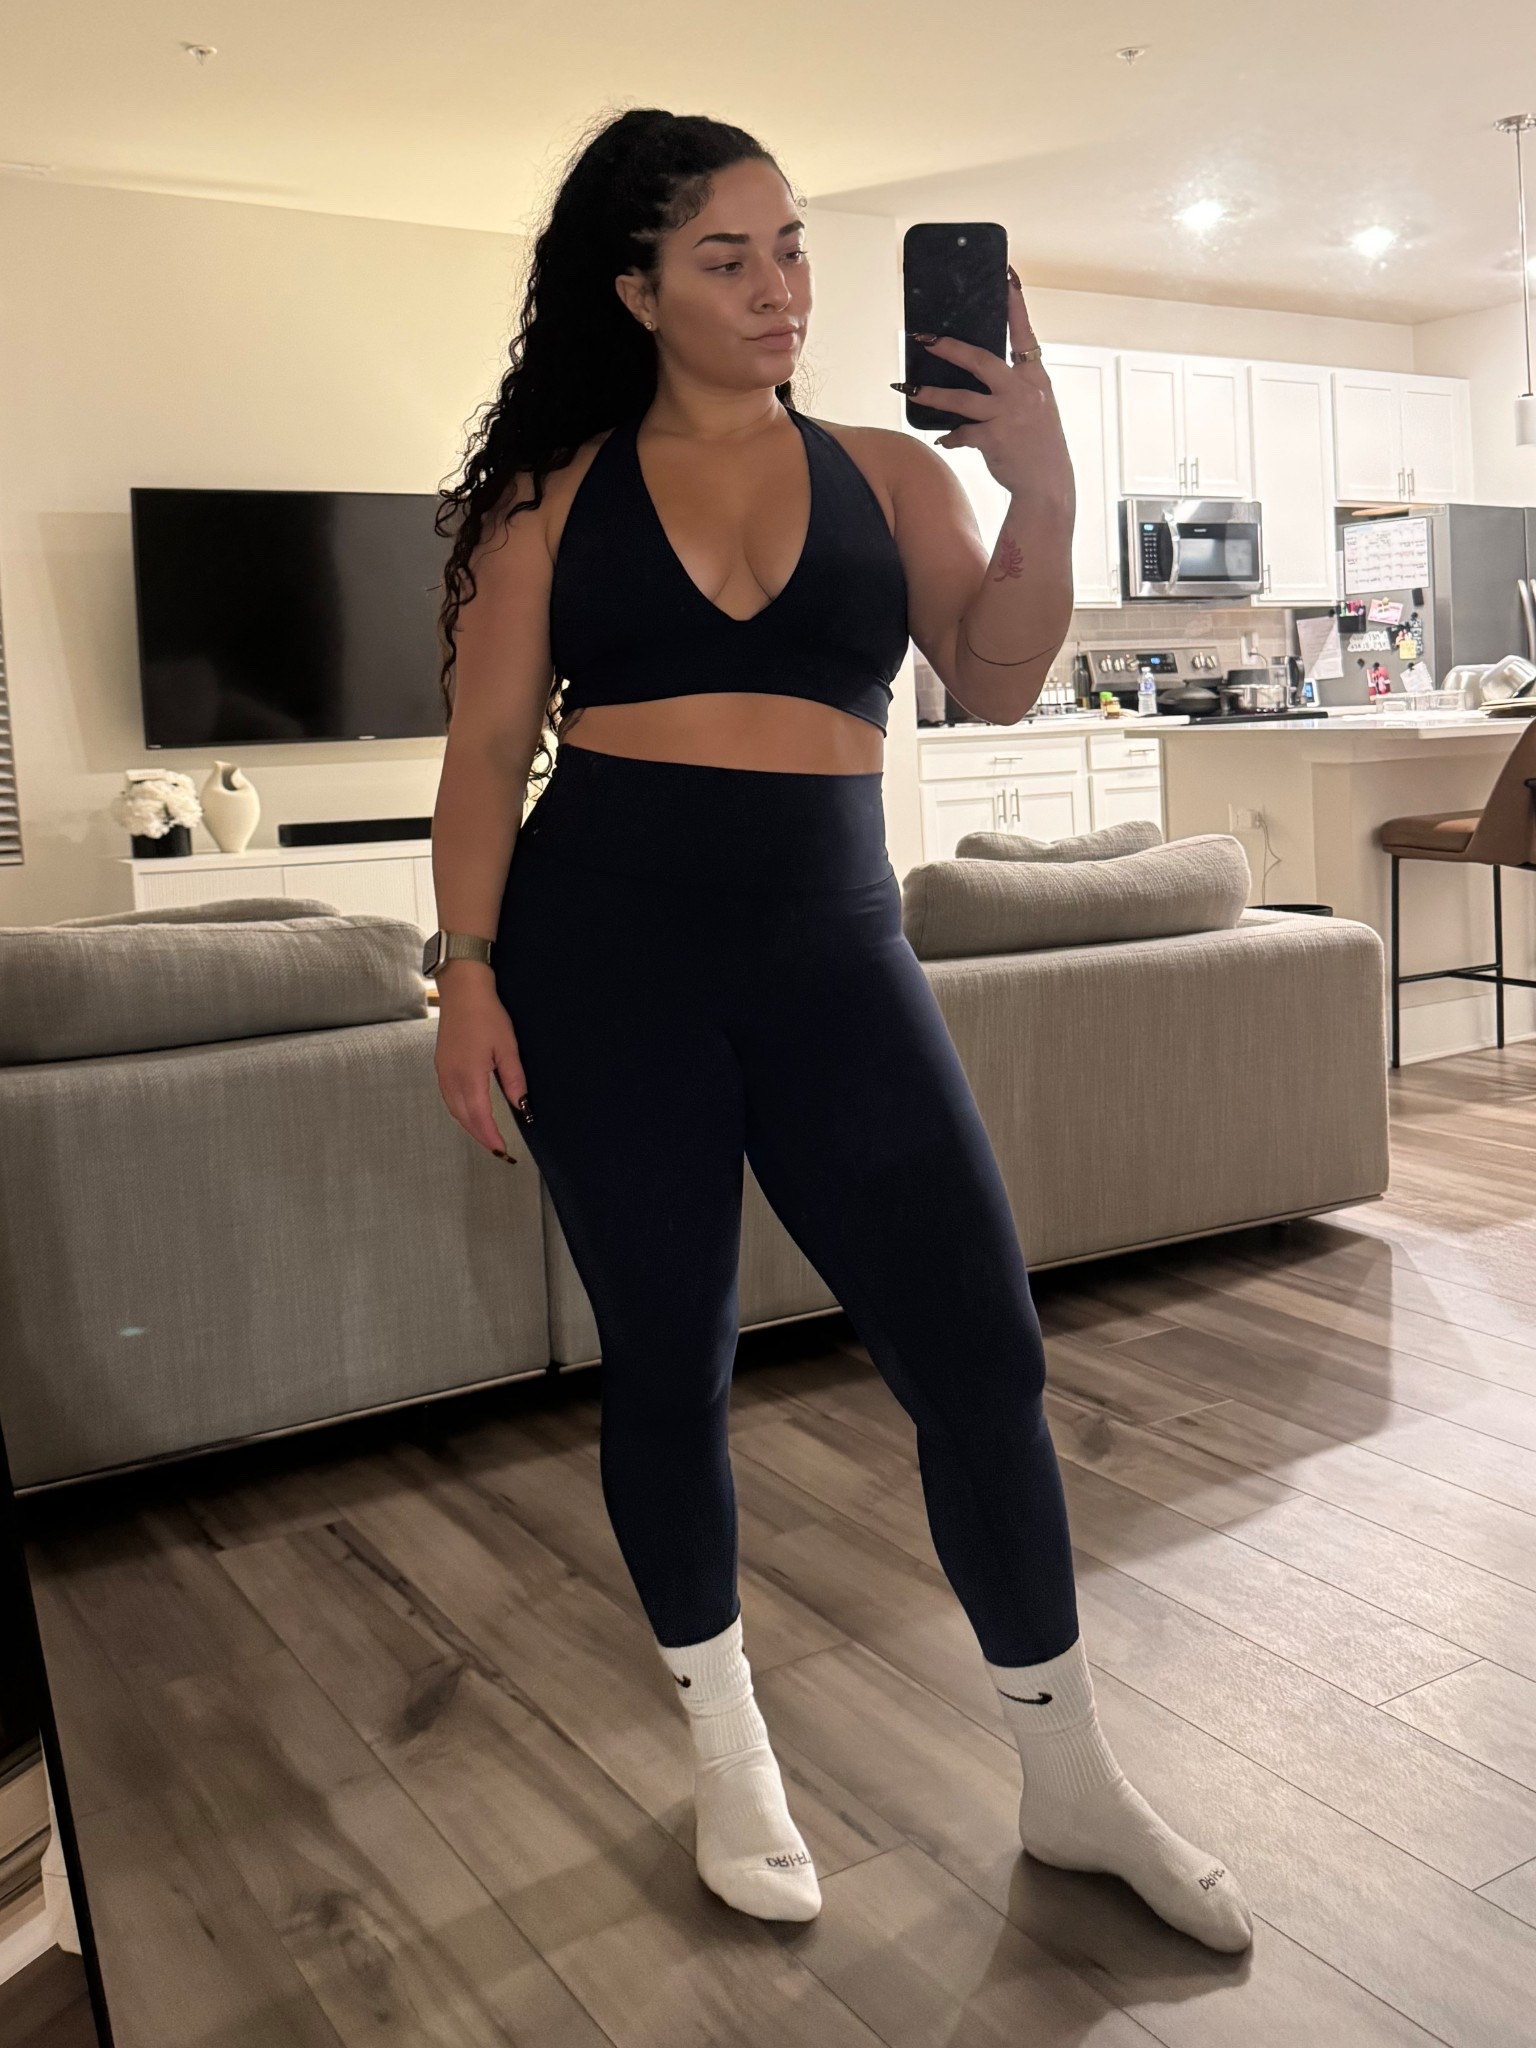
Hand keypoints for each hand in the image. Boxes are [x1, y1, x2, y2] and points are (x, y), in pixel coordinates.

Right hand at [434, 977, 529, 1158]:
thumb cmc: (486, 1014)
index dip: (491, 1136)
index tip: (502, 1151)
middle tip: (497, 1149)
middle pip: (464, 1118)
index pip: (480, 1117)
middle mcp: (451, 1078)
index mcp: (469, 1075)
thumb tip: (521, 1105)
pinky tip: (470, 1112)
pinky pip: (449, 1097)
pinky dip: (460, 1111)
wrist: (462, 990)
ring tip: (486, 1135)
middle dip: (480, 1136)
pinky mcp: (440, 1065)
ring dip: (469, 1125)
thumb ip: (513, 1079)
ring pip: (454, 1109)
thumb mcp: (507, 1047)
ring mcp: (443, 1072)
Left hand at [905, 267, 1072, 502]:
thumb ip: (1014, 389)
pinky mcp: (993, 438)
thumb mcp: (1037, 409)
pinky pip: (961, 433)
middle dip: (949, 347)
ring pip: (960, 398)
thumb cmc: (1040, 446)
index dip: (1015, 304)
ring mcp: (1008, 414)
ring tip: (907, 389)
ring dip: (930, 394)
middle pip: (980, 359)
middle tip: (924, 338)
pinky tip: (943, 439)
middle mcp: (1023, 391)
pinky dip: (951, 437)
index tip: (1007, 276)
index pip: (1025, 333)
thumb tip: (981, 378)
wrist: (1048, 486)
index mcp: (1037, 378)